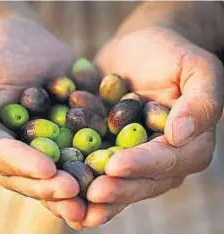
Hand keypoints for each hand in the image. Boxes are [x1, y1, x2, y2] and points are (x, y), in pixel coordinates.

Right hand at [0, 17, 85, 225]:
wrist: (22, 37)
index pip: (5, 159)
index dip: (25, 166)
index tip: (48, 171)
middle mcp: (19, 149)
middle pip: (34, 173)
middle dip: (54, 186)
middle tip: (75, 195)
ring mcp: (46, 142)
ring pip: (61, 167)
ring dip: (78, 181)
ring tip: (97, 195)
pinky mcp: (68, 129)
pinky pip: (82, 144)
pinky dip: (96, 154)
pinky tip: (113, 166)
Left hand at [79, 27, 223, 227]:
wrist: (138, 49)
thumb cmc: (171, 54)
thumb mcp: (197, 69)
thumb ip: (201, 102)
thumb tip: (180, 135)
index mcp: (188, 145)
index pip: (167, 161)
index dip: (143, 166)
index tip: (116, 166)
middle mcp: (161, 159)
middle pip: (140, 181)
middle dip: (116, 189)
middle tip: (92, 194)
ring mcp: (133, 157)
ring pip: (117, 182)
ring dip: (95, 195)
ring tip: (72, 206)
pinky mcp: (109, 149)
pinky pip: (95, 166)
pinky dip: (78, 176)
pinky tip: (58, 187)